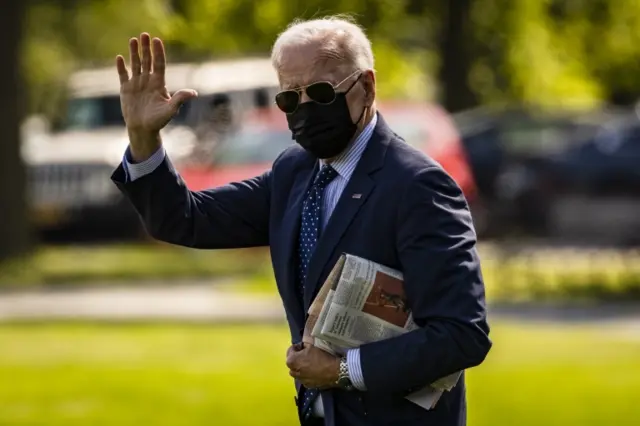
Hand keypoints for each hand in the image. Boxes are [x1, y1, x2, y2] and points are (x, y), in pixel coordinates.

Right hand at [116, 33, 197, 160]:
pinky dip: (121, 67)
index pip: (159, 64)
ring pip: (135, 64)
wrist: (143, 129)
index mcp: (159, 83)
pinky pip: (123, 75)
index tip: (157, 40)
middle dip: (146, 48)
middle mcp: (148, 80)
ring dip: (134, 52)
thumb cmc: (159, 120)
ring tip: (133, 40)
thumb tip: (194, 93)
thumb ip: (180, 99)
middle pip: (147, 61)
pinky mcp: (126, 89)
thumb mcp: (171, 110)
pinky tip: (119, 57)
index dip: (158, 52)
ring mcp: (136, 84)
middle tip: (145, 35)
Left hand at [286, 343, 340, 388]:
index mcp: (292, 360)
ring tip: (309, 364)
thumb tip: (303, 346)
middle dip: (297, 358)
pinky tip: (314, 371)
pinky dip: (306, 375)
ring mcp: (300, 380)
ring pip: (297, 372)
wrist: (334, 370)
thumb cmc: (322, 356)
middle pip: (292, 363)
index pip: (290, 351)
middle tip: (306, 355)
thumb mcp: (312, 346)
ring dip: (300, 367)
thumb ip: (304, 345)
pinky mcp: (307, 385)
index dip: (297, 347)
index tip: (304, 347)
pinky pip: (303, 378)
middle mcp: (293, 371)